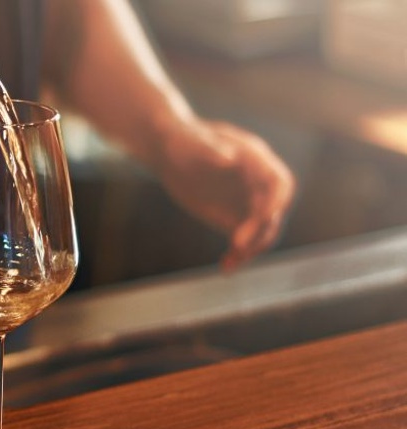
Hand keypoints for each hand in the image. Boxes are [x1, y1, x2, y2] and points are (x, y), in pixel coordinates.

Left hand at [155, 119, 295, 270]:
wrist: (170, 151)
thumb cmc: (182, 140)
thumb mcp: (192, 141)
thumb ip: (211, 148)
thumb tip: (229, 158)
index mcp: (255, 160)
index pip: (280, 183)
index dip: (277, 201)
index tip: (265, 217)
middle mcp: (258, 183)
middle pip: (273, 212)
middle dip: (260, 230)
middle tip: (237, 245)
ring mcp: (247, 201)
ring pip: (262, 231)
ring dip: (250, 249)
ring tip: (229, 263)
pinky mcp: (233, 217)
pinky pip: (244, 240)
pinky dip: (238, 254)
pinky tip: (225, 266)